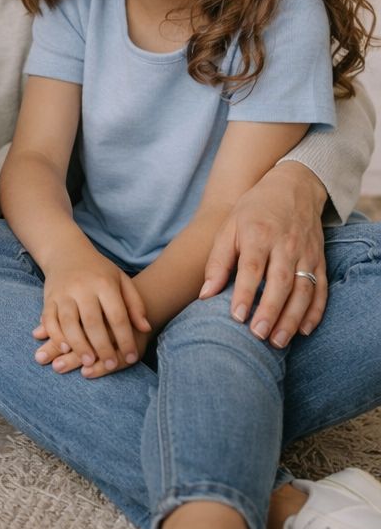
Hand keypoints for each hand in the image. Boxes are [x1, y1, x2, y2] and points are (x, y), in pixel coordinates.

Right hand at [34, 244, 149, 372]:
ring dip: (78, 344)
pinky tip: (65, 348)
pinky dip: (55, 335)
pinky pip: (49, 319)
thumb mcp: (121, 280)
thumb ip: (135, 304)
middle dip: (102, 346)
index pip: (117, 315)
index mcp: (104, 283)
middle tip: (111, 364)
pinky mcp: (48, 298)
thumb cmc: (99, 271)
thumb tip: (145, 328)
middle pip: (92, 321)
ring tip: (88, 362)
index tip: (132, 357)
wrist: (66, 252)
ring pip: (68, 322)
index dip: (125, 338)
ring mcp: (63, 292)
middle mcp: (82, 287)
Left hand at [200, 161, 327, 346]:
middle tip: (259, 336)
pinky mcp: (320, 260)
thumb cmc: (253, 210)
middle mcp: (285, 244)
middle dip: (270, 311)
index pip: (252, 267)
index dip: (244, 293)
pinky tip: (303, 330)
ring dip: (292, 318)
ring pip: (303, 290)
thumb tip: (205, 294)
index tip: (237, 317)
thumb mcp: (229, 226)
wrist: (292, 187)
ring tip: (278, 341)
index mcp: (258, 234)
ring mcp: (306, 253)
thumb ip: (218, 261)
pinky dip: (315, 311)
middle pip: (280, 282)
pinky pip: (322, 289)